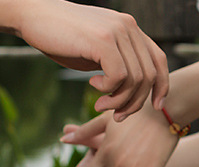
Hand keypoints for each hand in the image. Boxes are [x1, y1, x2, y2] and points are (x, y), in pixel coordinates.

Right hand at [18, 0, 168, 120]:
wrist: (36, 18)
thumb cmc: (63, 38)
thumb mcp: (96, 53)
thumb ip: (116, 66)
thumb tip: (130, 92)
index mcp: (130, 29)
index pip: (159, 60)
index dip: (162, 86)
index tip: (156, 107)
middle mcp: (128, 27)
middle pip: (149, 76)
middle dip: (135, 103)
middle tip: (116, 116)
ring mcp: (117, 31)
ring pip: (135, 80)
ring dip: (118, 101)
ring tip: (100, 105)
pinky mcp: (103, 40)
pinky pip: (119, 76)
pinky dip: (108, 90)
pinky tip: (93, 86)